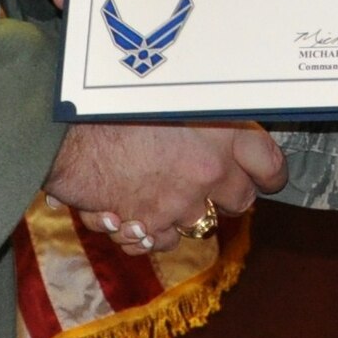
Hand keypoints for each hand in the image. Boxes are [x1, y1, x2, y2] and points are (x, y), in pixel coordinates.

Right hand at [45, 121, 285, 252]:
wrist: (66, 131)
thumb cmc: (113, 103)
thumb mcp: (171, 96)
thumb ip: (201, 116)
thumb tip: (218, 130)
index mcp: (221, 133)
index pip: (270, 163)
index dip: (271, 173)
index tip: (269, 178)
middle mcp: (209, 173)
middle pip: (242, 200)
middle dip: (229, 194)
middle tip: (210, 181)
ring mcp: (180, 205)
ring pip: (200, 223)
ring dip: (185, 211)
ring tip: (158, 188)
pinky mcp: (149, 226)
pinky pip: (163, 241)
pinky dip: (151, 231)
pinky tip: (133, 209)